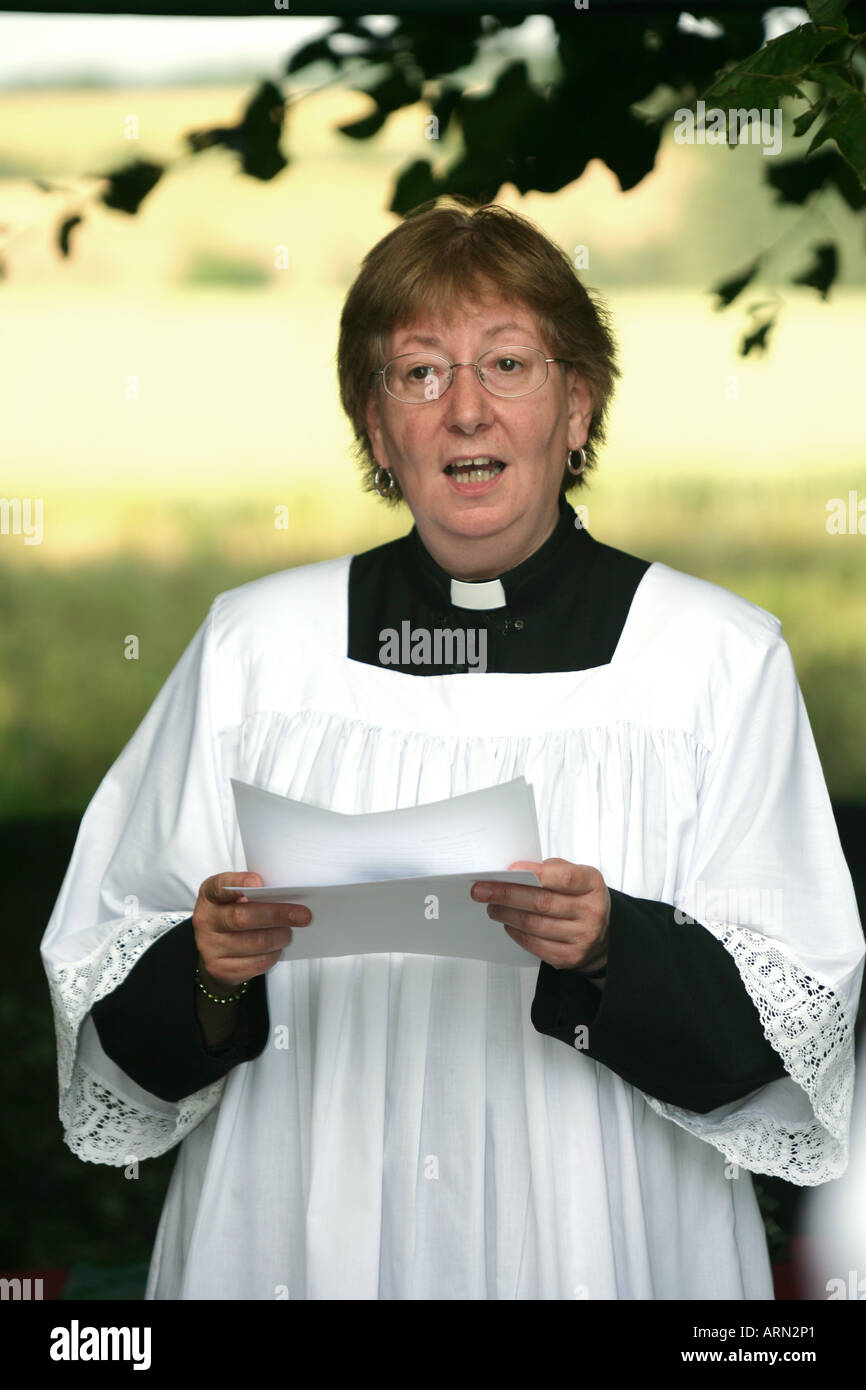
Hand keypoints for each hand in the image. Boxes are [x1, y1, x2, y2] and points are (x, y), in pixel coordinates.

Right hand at [193, 871, 312, 987]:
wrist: (213, 951)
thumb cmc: (232, 916)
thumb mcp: (235, 898)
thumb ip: (255, 893)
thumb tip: (290, 895)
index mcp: (210, 896)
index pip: (220, 886)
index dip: (239, 883)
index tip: (259, 883)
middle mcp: (206, 920)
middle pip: (242, 917)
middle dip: (276, 915)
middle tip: (302, 915)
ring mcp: (210, 946)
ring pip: (254, 942)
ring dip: (280, 937)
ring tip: (290, 932)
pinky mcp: (220, 968)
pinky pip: (256, 963)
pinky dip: (273, 955)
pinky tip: (277, 948)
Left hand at [471, 858, 610, 970]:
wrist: (602, 934)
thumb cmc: (579, 898)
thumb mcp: (575, 876)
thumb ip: (550, 870)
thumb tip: (513, 872)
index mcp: (592, 884)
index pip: (564, 877)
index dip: (534, 872)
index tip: (508, 869)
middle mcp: (591, 911)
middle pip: (541, 902)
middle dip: (506, 894)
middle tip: (481, 890)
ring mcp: (582, 937)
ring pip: (533, 925)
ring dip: (506, 914)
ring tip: (492, 906)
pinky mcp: (569, 957)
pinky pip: (534, 944)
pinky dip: (515, 932)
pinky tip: (507, 923)